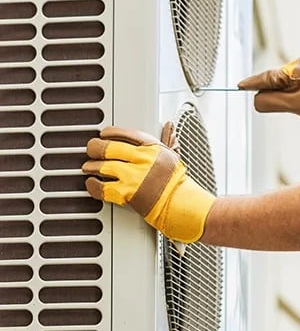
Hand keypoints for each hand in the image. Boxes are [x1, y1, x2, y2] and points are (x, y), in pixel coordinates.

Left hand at [81, 125, 214, 242]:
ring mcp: (133, 176)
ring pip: (103, 166)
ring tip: (88, 167)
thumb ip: (166, 140)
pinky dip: (93, 186)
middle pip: (109, 148)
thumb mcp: (173, 156)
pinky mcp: (127, 193)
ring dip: (92, 166)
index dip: (111, 132)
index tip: (103, 134)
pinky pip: (103, 188)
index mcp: (152, 148)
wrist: (180, 203)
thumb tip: (169, 126)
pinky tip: (91, 183)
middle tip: (91, 149)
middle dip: (96, 148)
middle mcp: (142, 159)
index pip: (127, 133)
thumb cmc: (176, 182)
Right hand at [238, 57, 299, 143]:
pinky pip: (299, 85)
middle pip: (277, 81)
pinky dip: (299, 96)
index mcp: (294, 69)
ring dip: (291, 98)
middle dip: (279, 96)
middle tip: (291, 108)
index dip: (251, 83)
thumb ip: (270, 101)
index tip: (239, 86)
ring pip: (288, 85)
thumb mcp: (292, 105)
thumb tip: (256, 99)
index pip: (266, 77)